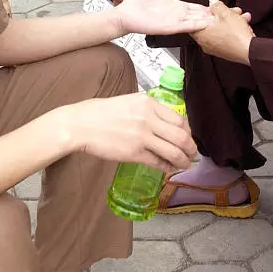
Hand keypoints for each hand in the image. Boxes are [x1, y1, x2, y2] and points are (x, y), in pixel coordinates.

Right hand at [60, 94, 195, 173]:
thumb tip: (161, 123)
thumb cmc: (99, 113)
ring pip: (174, 151)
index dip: (187, 131)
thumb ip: (146, 110)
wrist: (80, 124)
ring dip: (182, 160)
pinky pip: (158, 162)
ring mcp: (142, 136)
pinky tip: (167, 169)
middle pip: (181, 135)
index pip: (179, 118)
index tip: (187, 137)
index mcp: (148, 103)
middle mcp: (148, 118)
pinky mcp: (134, 153)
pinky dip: (166, 167)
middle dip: (191, 148)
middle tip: (192, 154)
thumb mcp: (128, 102)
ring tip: (183, 164)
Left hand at [114, 0, 211, 35]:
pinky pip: (183, 26)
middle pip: (197, 15)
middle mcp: (175, 15)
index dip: (205, 7)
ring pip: (193, 21)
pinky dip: (194, 25)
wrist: (124, 14)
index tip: (218, 7)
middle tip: (227, 16)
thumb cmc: (137, 5)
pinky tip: (204, 23)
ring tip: (219, 20)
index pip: (194, 8)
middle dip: (210, 16)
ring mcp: (172, 22)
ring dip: (206, 21)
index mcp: (174, 7)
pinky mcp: (167, 27)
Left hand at [190, 0, 254, 64]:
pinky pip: (226, 38)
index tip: (214, 8)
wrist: (250, 51)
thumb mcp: (226, 14)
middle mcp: (205, 43)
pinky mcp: (225, 52)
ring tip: (243, 17)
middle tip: (233, 11)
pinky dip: (233, 31)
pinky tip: (244, 26)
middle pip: (211, 24)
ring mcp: (215, 49)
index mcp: (201, 34)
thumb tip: (212, 1)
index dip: (206, 12)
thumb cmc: (236, 35)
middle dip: (224, 15)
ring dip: (232, 22)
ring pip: (221, 30)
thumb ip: (216, 5)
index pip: (196, 21)